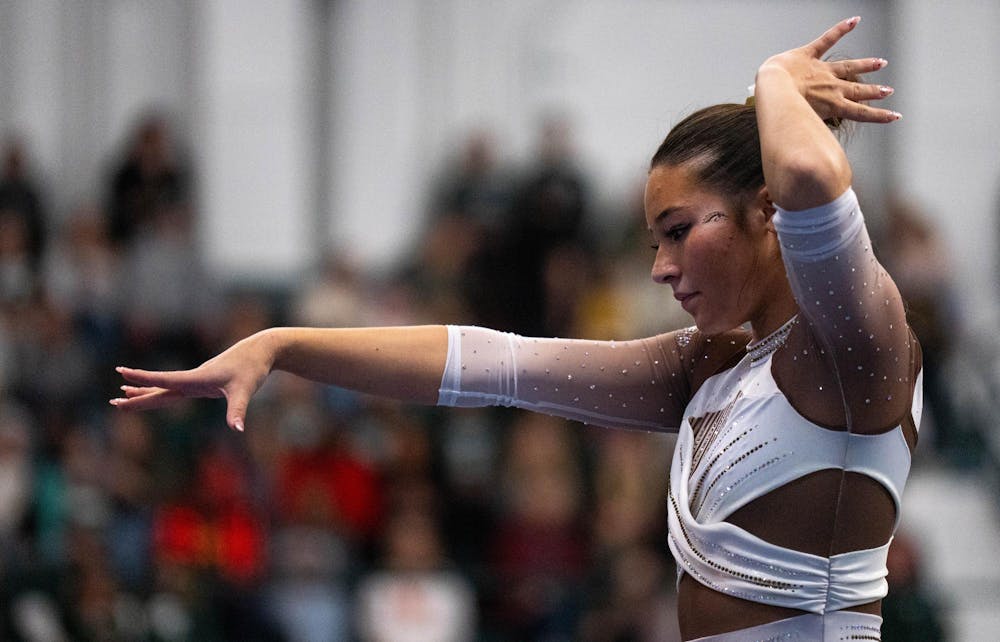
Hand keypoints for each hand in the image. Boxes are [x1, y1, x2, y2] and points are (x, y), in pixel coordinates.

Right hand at [110, 333, 274, 431]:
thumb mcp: (245, 391)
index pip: (165, 380)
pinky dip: (161, 389)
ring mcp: (196, 379)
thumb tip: (237, 430)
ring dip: (144, 391)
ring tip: (122, 394)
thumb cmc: (252, 370)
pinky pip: (176, 387)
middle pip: (159, 388)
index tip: (121, 372)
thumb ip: (238, 411)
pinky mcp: (203, 381)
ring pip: (165, 387)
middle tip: (112, 402)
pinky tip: (156, 391)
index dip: (143, 379)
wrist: (260, 350)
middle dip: (137, 396)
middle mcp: (192, 378)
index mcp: (197, 378)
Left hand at [758, 16, 899, 123]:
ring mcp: (822, 69)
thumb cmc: (781, 111)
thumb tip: (820, 155)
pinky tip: (855, 20)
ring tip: (880, 62)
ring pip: (849, 66)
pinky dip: (842, 28)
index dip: (879, 115)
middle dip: (875, 91)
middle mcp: (831, 87)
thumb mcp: (804, 127)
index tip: (894, 116)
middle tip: (889, 90)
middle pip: (858, 89)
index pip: (860, 112)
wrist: (772, 88)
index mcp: (831, 105)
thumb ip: (816, 136)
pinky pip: (828, 39)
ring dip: (866, 63)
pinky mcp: (809, 54)